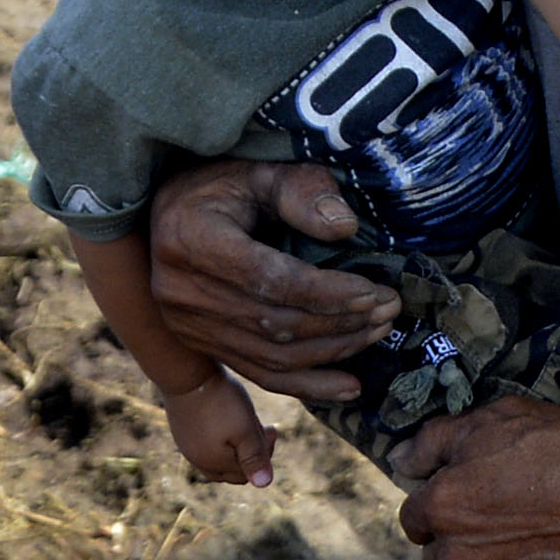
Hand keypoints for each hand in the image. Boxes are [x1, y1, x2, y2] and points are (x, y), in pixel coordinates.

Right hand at [147, 160, 393, 404]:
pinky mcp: (202, 345)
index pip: (270, 280)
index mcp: (192, 240)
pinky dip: (308, 385)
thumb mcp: (262, 172)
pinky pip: (259, 374)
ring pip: (272, 356)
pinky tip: (349, 387)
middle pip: (274, 323)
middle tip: (389, 310)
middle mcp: (181, 292)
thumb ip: (303, 192)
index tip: (373, 292)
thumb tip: (345, 227)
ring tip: (377, 332)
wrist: (170, 211)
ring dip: (333, 350)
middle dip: (340, 323)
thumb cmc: (224, 185)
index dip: (326, 292)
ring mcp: (188, 326)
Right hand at [164, 372, 274, 486]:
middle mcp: (197, 460)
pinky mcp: (182, 430)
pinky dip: (222, 435)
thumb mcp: (245, 429)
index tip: (272, 429)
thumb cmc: (220, 401)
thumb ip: (255, 458)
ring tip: (247, 419)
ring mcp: (187, 445)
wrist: (185, 372)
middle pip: (232, 468)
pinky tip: (227, 416)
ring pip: (220, 454)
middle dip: (252, 451)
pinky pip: (207, 442)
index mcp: (214, 464)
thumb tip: (264, 484)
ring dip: (238, 443)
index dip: (264, 457)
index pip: (246, 475)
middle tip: (264, 426)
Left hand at [395, 399, 559, 559]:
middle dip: (463, 544)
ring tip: (525, 556)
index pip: (415, 517)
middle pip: (438, 559)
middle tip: (509, 525)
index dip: (446, 504)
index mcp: (442, 507)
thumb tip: (398, 460)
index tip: (479, 500)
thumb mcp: (500, 421)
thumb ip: (435, 441)